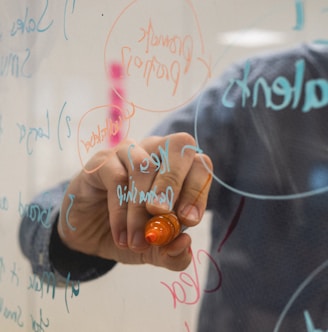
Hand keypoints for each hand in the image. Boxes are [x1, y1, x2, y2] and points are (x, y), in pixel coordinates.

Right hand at [58, 132, 212, 270]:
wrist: (89, 233)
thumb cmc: (130, 232)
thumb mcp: (155, 250)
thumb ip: (173, 253)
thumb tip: (184, 243)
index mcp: (179, 169)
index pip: (200, 165)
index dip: (198, 191)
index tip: (188, 222)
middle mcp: (157, 153)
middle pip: (179, 147)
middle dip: (173, 185)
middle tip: (162, 216)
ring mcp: (130, 152)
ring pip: (145, 167)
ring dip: (141, 209)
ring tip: (137, 241)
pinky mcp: (103, 161)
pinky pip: (117, 178)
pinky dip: (121, 211)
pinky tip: (121, 236)